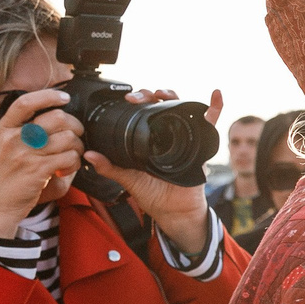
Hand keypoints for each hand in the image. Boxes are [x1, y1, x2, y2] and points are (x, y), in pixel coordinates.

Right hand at [0, 89, 83, 236]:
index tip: (65, 97)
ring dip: (77, 147)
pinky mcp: (37, 171)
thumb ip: (22, 130)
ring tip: (71, 155)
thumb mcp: (3, 146)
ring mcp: (25, 154)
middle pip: (56, 117)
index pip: (25, 102)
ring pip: (67, 138)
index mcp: (4, 129)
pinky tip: (66, 168)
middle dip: (75, 125)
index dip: (48, 95)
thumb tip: (55, 116)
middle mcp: (13, 138)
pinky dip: (74, 162)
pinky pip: (69, 157)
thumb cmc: (3, 176)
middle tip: (75, 135)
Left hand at [88, 89, 225, 257]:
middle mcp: (168, 134)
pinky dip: (215, 108)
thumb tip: (88, 155)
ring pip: (182, 108)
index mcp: (151, 138)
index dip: (137, 101)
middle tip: (138, 97)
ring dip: (173, 95)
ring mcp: (185, 137)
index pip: (144, 112)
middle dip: (149, 95)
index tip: (127, 99)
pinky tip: (216, 94)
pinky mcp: (201, 145)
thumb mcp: (128, 179)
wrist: (173, 210)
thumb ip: (110, 167)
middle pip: (161, 105)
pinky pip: (211, 124)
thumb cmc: (154, 194)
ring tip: (162, 92)